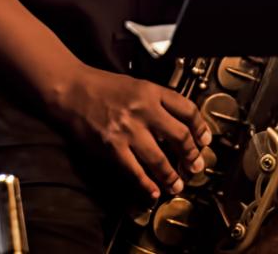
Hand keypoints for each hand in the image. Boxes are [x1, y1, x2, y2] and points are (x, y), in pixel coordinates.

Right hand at [51, 65, 211, 199]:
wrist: (72, 89)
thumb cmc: (103, 86)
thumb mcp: (137, 85)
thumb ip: (158, 101)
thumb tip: (178, 124)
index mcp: (152, 91)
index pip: (187, 109)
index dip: (201, 127)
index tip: (205, 140)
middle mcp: (144, 109)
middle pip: (179, 136)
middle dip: (191, 155)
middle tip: (196, 166)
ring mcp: (127, 130)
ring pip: (159, 158)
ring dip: (171, 175)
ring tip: (178, 185)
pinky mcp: (111, 147)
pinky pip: (134, 171)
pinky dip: (146, 184)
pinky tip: (153, 192)